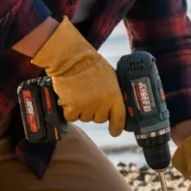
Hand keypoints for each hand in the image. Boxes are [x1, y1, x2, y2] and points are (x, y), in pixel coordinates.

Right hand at [30, 17, 125, 135]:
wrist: (71, 58)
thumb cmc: (91, 63)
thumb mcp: (110, 75)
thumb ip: (113, 91)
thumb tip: (115, 103)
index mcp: (114, 95)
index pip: (119, 118)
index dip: (117, 127)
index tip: (115, 131)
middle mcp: (101, 103)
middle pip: (100, 119)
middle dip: (96, 111)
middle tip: (91, 98)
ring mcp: (86, 107)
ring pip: (86, 118)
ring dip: (83, 110)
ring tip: (80, 94)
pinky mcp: (72, 108)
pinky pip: (72, 117)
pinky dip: (70, 110)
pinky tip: (70, 98)